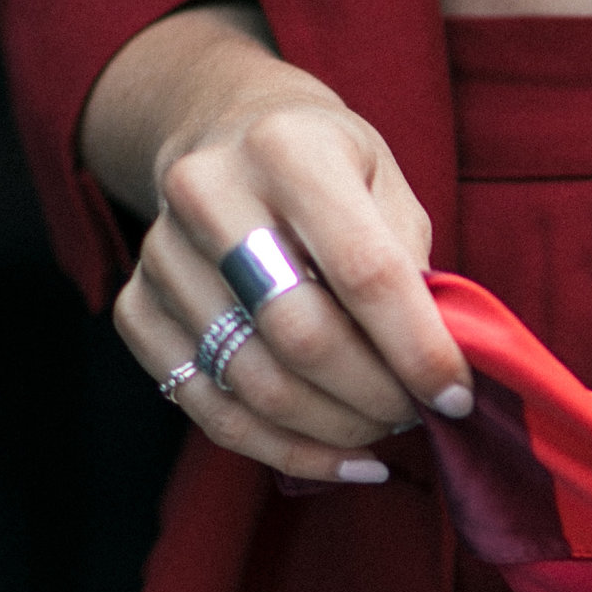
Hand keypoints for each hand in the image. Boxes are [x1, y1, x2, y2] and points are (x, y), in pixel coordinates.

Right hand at [84, 0, 475, 483]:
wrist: (225, 133)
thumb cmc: (330, 168)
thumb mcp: (387, 182)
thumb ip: (412, 265)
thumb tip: (440, 370)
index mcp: (287, 150)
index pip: (364, 272)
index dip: (418, 349)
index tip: (455, 396)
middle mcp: (207, 195)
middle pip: (301, 336)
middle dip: (375, 396)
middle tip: (416, 414)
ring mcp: (161, 255)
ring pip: (255, 385)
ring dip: (335, 430)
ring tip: (382, 429)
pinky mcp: (136, 308)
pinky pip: (209, 410)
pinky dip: (284, 450)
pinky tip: (341, 458)